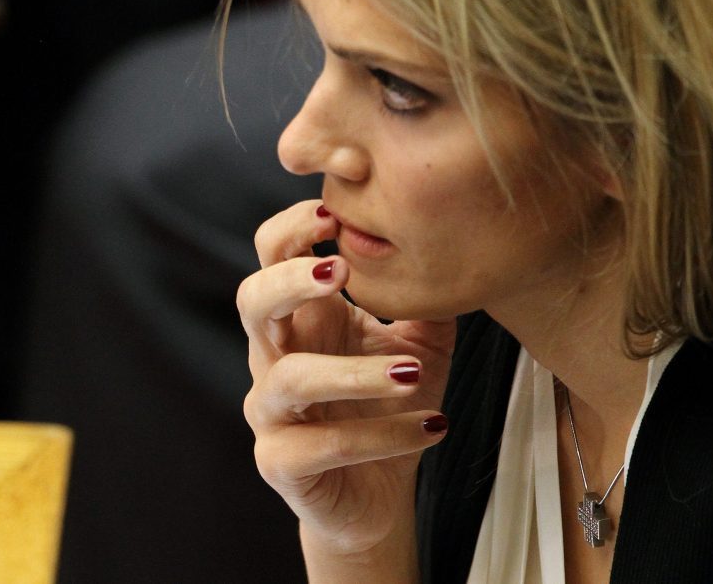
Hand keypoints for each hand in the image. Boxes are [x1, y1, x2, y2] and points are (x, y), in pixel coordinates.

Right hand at [238, 199, 455, 556]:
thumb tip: (460, 252)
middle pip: (252, 301)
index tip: (334, 214)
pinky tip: (430, 427)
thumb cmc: (389, 412)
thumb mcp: (420, 348)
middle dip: (288, 279)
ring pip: (290, 378)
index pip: (274, 255)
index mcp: (304, 318)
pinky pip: (322, 445)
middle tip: (338, 272)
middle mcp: (275, 357)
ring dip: (352, 372)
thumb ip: (428, 303)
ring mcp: (273, 412)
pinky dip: (380, 436)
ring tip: (411, 370)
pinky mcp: (282, 462)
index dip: (292, 228)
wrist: (377, 497)